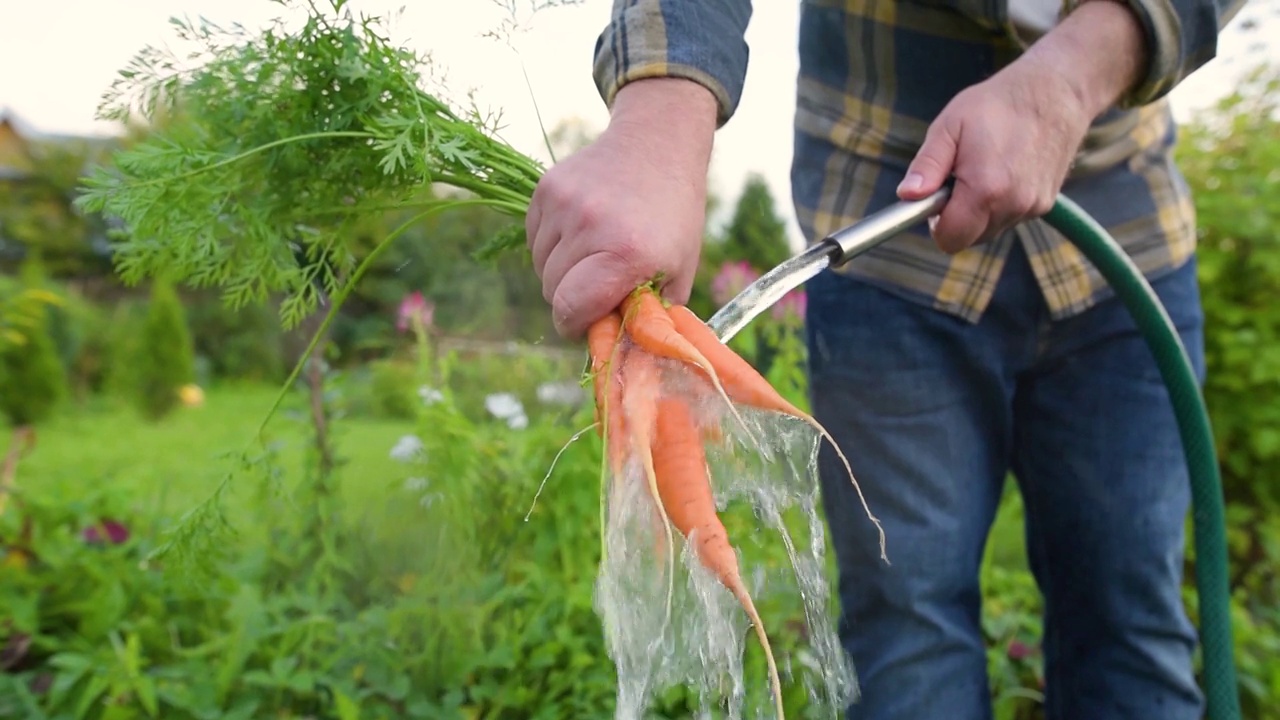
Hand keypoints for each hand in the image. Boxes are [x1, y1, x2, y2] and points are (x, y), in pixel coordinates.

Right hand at [526, 79, 718, 338]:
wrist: (658, 146)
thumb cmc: (673, 218)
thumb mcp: (678, 272)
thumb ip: (650, 318)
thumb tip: (622, 355)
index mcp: (626, 253)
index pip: (570, 310)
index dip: (576, 325)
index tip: (589, 323)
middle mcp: (589, 226)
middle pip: (552, 292)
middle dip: (572, 299)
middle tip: (600, 285)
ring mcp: (564, 204)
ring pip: (540, 266)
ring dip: (562, 271)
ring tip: (594, 253)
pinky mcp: (546, 188)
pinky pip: (535, 239)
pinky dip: (553, 245)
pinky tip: (582, 231)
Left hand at [896, 0, 1146, 252]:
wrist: (1054, 91)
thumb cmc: (996, 104)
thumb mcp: (949, 127)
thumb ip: (927, 166)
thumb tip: (907, 196)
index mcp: (985, 190)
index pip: (949, 239)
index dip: (935, 223)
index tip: (935, 198)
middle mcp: (1012, 205)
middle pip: (969, 238)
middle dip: (956, 217)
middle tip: (958, 178)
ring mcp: (1032, 207)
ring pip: (989, 229)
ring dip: (978, 210)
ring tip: (984, 168)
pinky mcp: (1045, 204)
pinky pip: (1010, 217)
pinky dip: (1001, 203)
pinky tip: (1005, 170)